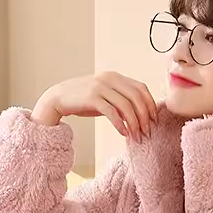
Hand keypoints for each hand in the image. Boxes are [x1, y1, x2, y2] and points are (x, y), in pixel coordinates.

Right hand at [31, 72, 157, 141]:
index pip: (141, 88)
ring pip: (126, 105)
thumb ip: (121, 102)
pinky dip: (120, 124)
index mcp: (115, 77)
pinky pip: (112, 112)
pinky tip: (124, 133)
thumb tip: (139, 116)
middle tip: (147, 131)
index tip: (154, 119)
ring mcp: (100, 87)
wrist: (58, 98)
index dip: (150, 104)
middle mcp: (109, 79)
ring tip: (136, 136)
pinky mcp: (91, 98)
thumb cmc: (83, 100)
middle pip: (136, 97)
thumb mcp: (105, 97)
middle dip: (145, 116)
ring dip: (134, 123)